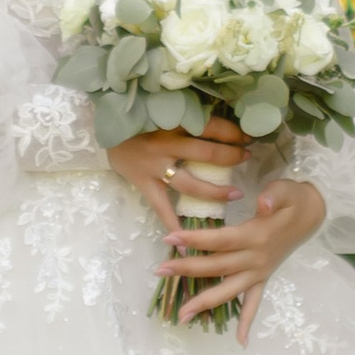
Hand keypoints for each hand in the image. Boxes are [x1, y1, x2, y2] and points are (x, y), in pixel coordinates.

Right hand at [105, 116, 250, 240]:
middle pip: (207, 154)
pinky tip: (188, 247)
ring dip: (216, 191)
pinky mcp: (144, 184)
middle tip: (247, 158)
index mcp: (173, 123)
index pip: (211, 127)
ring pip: (191, 183)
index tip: (249, 136)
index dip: (233, 133)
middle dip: (231, 157)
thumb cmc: (139, 119)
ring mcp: (155, 167)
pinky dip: (174, 226)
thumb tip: (223, 121)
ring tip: (236, 193)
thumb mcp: (163, 108)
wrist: (105, 130)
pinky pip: (162, 208)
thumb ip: (188, 115)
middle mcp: (165, 145)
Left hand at [169, 174, 325, 343]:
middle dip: (187, 270)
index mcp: (256, 236)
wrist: (312, 213)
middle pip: (217, 267)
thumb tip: (263, 203)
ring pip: (229, 291)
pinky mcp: (263, 278)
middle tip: (160, 270)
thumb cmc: (293, 199)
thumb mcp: (286, 190)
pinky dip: (247, 322)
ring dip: (205, 303)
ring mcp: (259, 272)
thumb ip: (274, 195)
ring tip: (182, 316)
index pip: (220, 241)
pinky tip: (240, 341)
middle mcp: (255, 259)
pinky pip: (255, 303)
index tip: (170, 237)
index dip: (195, 239)